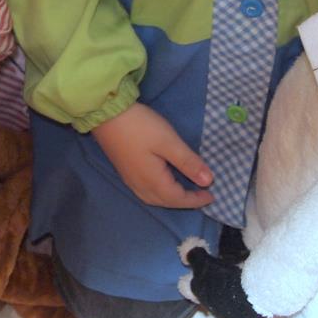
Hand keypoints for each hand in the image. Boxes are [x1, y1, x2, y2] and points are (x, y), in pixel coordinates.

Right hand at [92, 102, 213, 208]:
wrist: (106, 115)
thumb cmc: (140, 127)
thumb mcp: (169, 142)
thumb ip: (189, 162)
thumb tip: (208, 181)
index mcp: (154, 182)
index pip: (179, 199)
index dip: (196, 199)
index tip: (212, 195)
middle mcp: (140, 186)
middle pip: (166, 202)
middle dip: (184, 201)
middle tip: (201, 195)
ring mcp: (130, 180)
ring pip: (154, 199)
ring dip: (171, 199)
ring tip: (185, 191)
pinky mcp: (125, 172)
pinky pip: (146, 192)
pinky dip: (160, 193)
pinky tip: (163, 183)